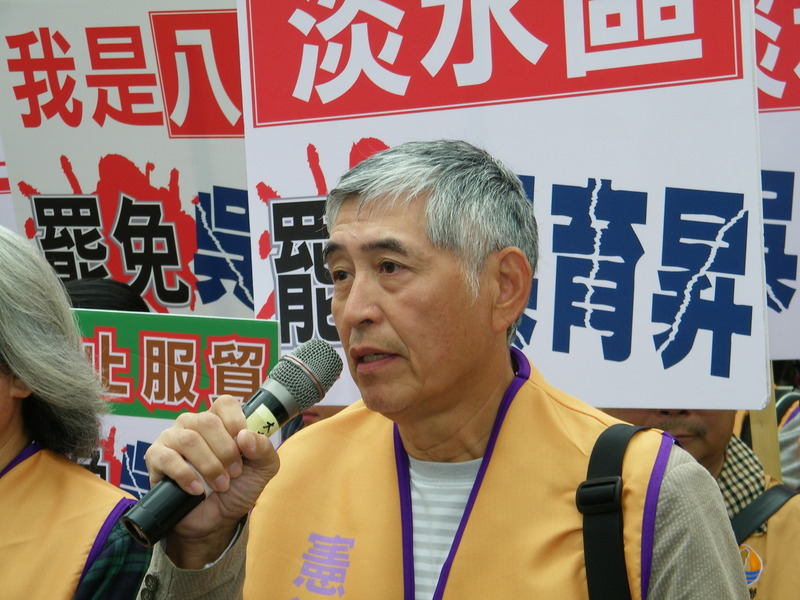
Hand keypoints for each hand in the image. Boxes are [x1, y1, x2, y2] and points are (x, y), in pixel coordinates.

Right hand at [144, 395, 279, 566]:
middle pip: (207, 421)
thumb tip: (245, 436)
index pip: (224, 403)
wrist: (216, 520)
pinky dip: (186, 476)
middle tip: (234, 473)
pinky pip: (167, 458)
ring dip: (209, 466)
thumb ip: (264, 449)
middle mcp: (193, 423)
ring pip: (189, 439)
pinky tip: (198, 489)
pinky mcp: (156, 458)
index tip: (242, 445)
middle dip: (226, 451)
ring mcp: (172, 438)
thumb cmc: (238, 487)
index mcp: (219, 420)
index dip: (235, 421)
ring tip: (220, 485)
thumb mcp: (263, 469)